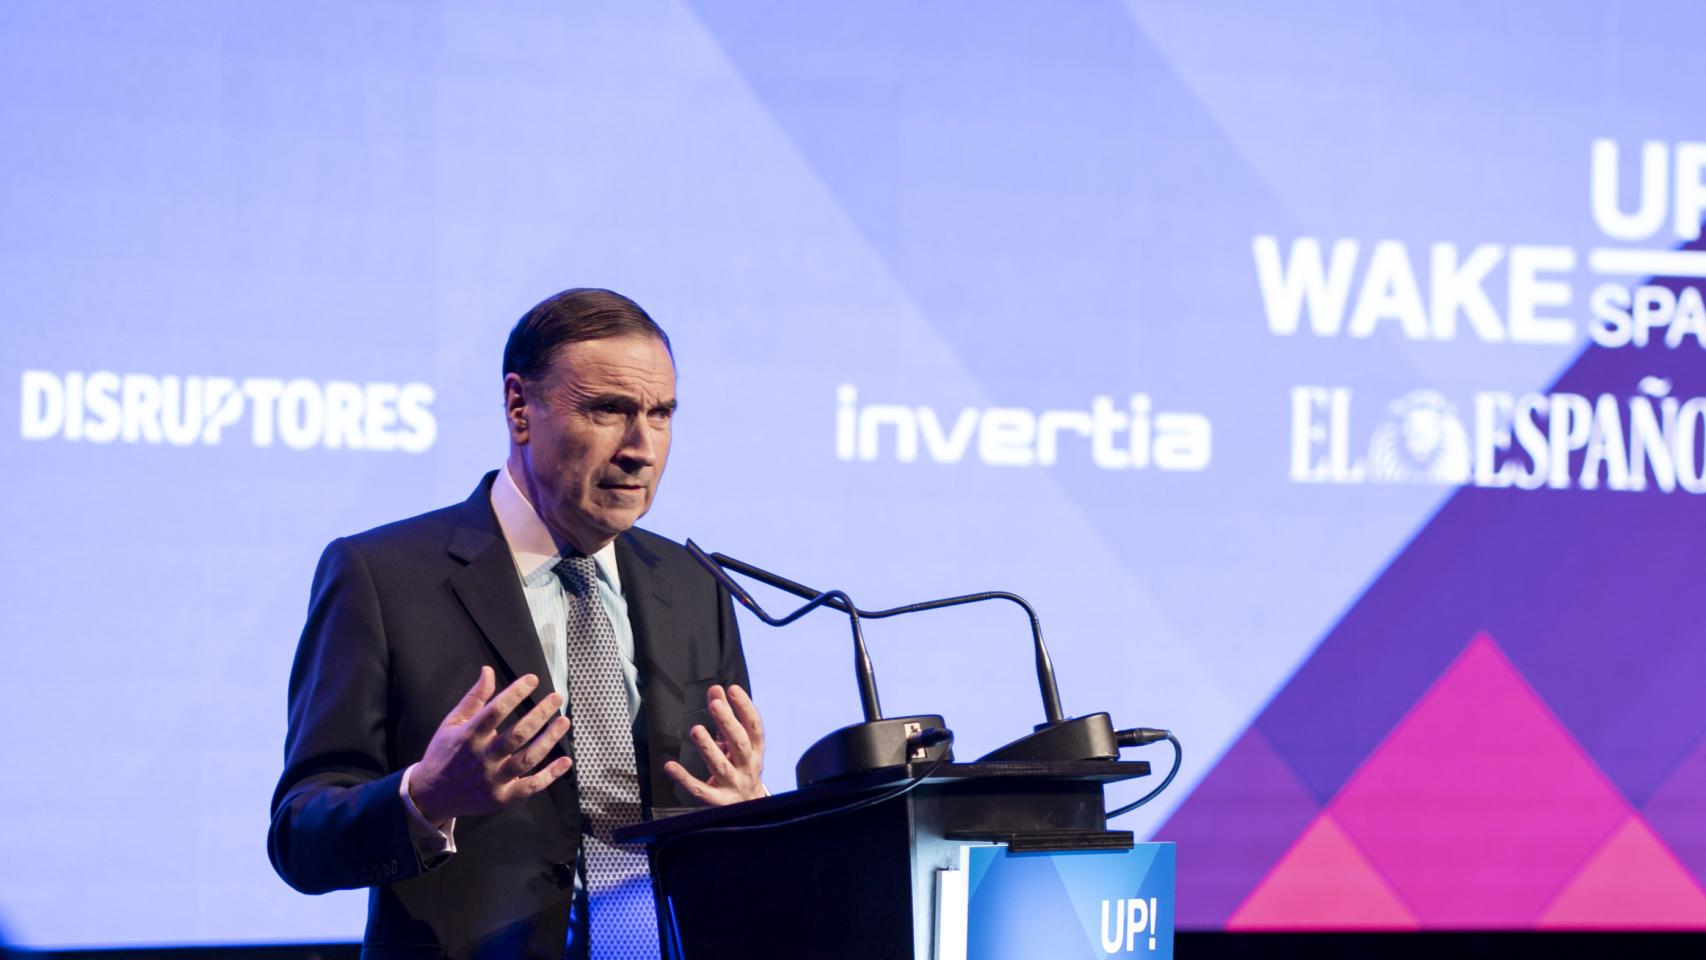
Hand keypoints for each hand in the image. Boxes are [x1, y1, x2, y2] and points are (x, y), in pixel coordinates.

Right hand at [408, 667, 572, 823]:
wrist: (431, 795)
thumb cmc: (444, 753)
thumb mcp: (452, 723)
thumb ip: (473, 698)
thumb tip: (488, 670)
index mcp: (469, 736)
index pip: (496, 711)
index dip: (515, 693)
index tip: (533, 679)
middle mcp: (483, 758)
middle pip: (517, 735)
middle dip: (539, 714)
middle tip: (557, 697)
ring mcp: (494, 779)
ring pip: (527, 759)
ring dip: (549, 740)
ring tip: (564, 721)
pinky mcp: (502, 797)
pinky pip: (530, 786)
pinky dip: (550, 775)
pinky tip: (566, 761)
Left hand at [664, 684, 765, 805]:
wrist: (750, 807)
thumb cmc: (742, 768)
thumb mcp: (738, 743)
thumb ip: (726, 716)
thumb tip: (716, 690)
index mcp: (755, 750)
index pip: (753, 726)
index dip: (745, 707)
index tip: (733, 690)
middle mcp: (747, 766)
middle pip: (739, 743)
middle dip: (728, 723)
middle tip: (715, 705)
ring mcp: (733, 784)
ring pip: (721, 766)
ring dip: (709, 747)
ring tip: (696, 730)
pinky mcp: (718, 800)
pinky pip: (700, 790)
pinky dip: (685, 778)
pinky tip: (671, 766)